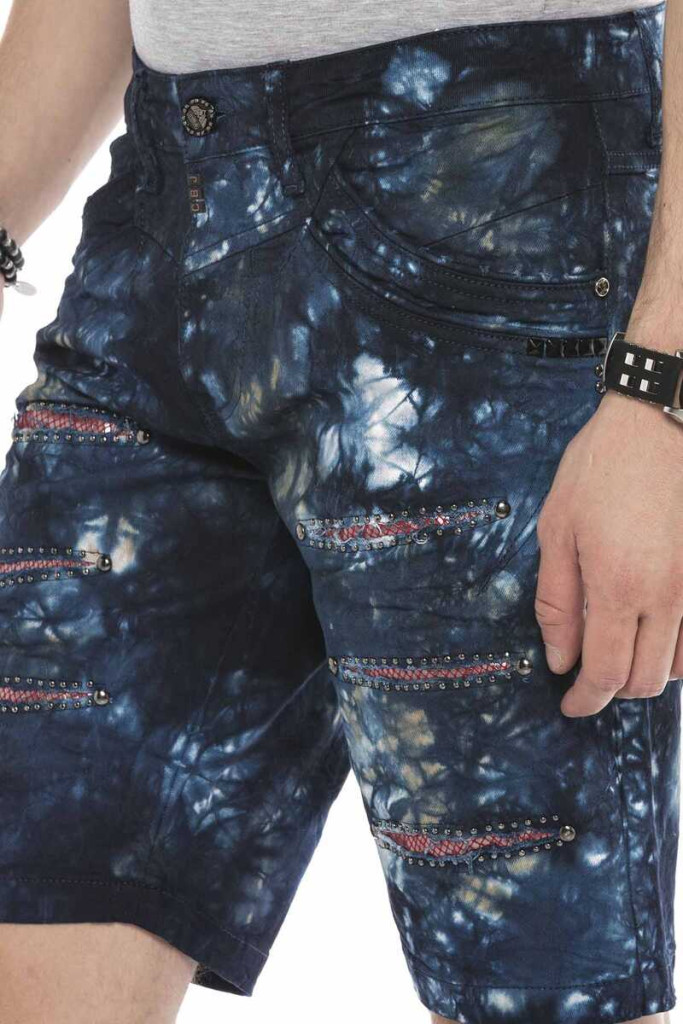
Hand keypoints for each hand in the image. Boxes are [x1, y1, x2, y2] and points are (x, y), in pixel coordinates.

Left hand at [535, 336, 682, 716]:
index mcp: (619, 587)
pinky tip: (654, 631)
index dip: (585, 700)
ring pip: (682, 666)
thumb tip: (558, 656)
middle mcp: (668, 596)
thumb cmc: (602, 467)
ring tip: (619, 654)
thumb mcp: (557, 528)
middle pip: (647, 680)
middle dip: (613, 691)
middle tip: (587, 680)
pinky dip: (678, 650)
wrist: (660, 419)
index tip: (570, 705)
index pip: (606, 674)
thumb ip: (557, 600)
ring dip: (648, 672)